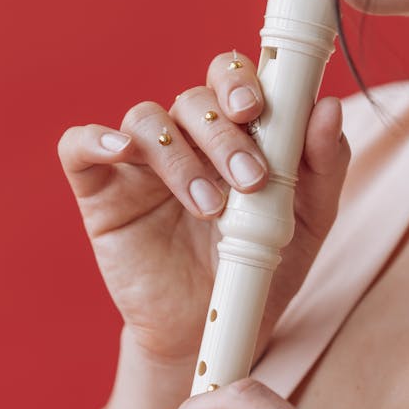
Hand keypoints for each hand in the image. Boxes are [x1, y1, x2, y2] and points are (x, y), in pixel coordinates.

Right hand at [57, 51, 351, 366]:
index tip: (257, 108)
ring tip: (208, 209)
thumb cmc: (260, 268)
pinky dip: (95, 139)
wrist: (212, 331)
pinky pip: (79, 146)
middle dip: (223, 133)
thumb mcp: (308, 221)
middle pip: (193, 98)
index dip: (241, 79)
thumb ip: (324, 165)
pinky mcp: (100, 190)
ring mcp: (139, 161)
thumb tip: (330, 107)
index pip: (232, 77)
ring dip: (179, 156)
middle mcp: (185, 136)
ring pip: (146, 120)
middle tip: (250, 179)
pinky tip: (120, 151)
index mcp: (234, 131)